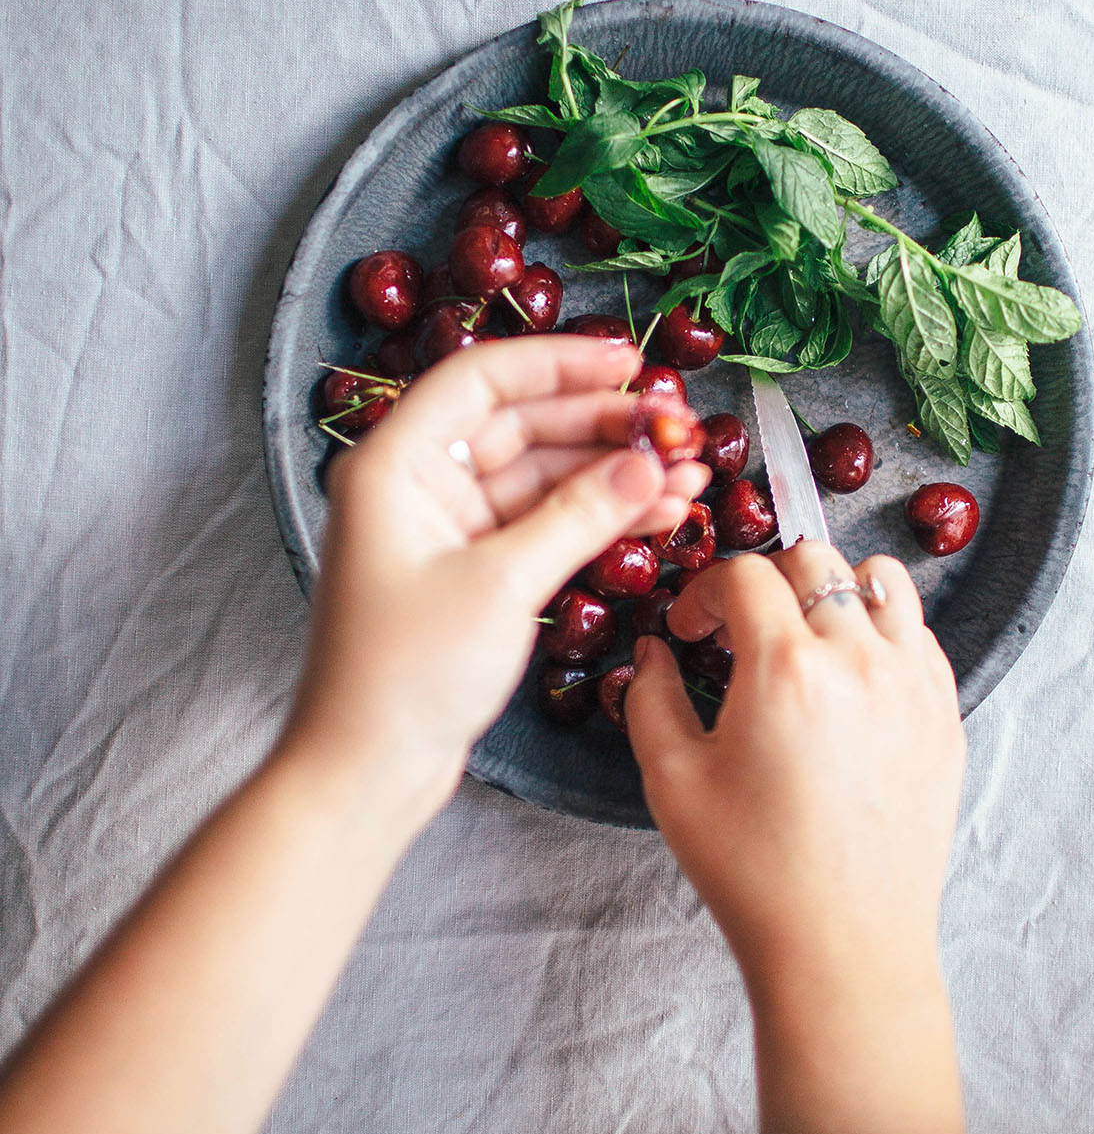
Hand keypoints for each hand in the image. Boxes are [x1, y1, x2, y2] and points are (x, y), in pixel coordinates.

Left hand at [281, 335, 709, 829]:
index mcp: (395, 464)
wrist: (365, 770)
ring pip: (540, 477)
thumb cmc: (405, 674)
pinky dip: (595, 519)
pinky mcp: (468, 573)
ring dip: (611, 474)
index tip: (630, 363)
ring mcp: (444, 530)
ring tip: (689, 474)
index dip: (561, 363)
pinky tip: (656, 512)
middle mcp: (416, 485)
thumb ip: (580, 515)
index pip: (484, 380)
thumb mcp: (502, 584)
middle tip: (678, 427)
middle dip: (602, 426)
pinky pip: (540, 524)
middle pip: (520, 426)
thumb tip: (647, 461)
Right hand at [626, 542, 962, 989]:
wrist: (844, 943)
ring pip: (882, 582)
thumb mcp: (673, 781)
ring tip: (806, 635)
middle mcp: (860, 660)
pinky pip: (921, 636)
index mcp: (787, 668)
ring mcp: (914, 686)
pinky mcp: (944, 716)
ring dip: (835, 589)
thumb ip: (651, 698)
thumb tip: (653, 652)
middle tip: (742, 627)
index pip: (746, 574)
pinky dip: (884, 631)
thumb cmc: (753, 870)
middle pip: (816, 559)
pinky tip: (851, 675)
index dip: (705, 590)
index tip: (692, 628)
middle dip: (767, 578)